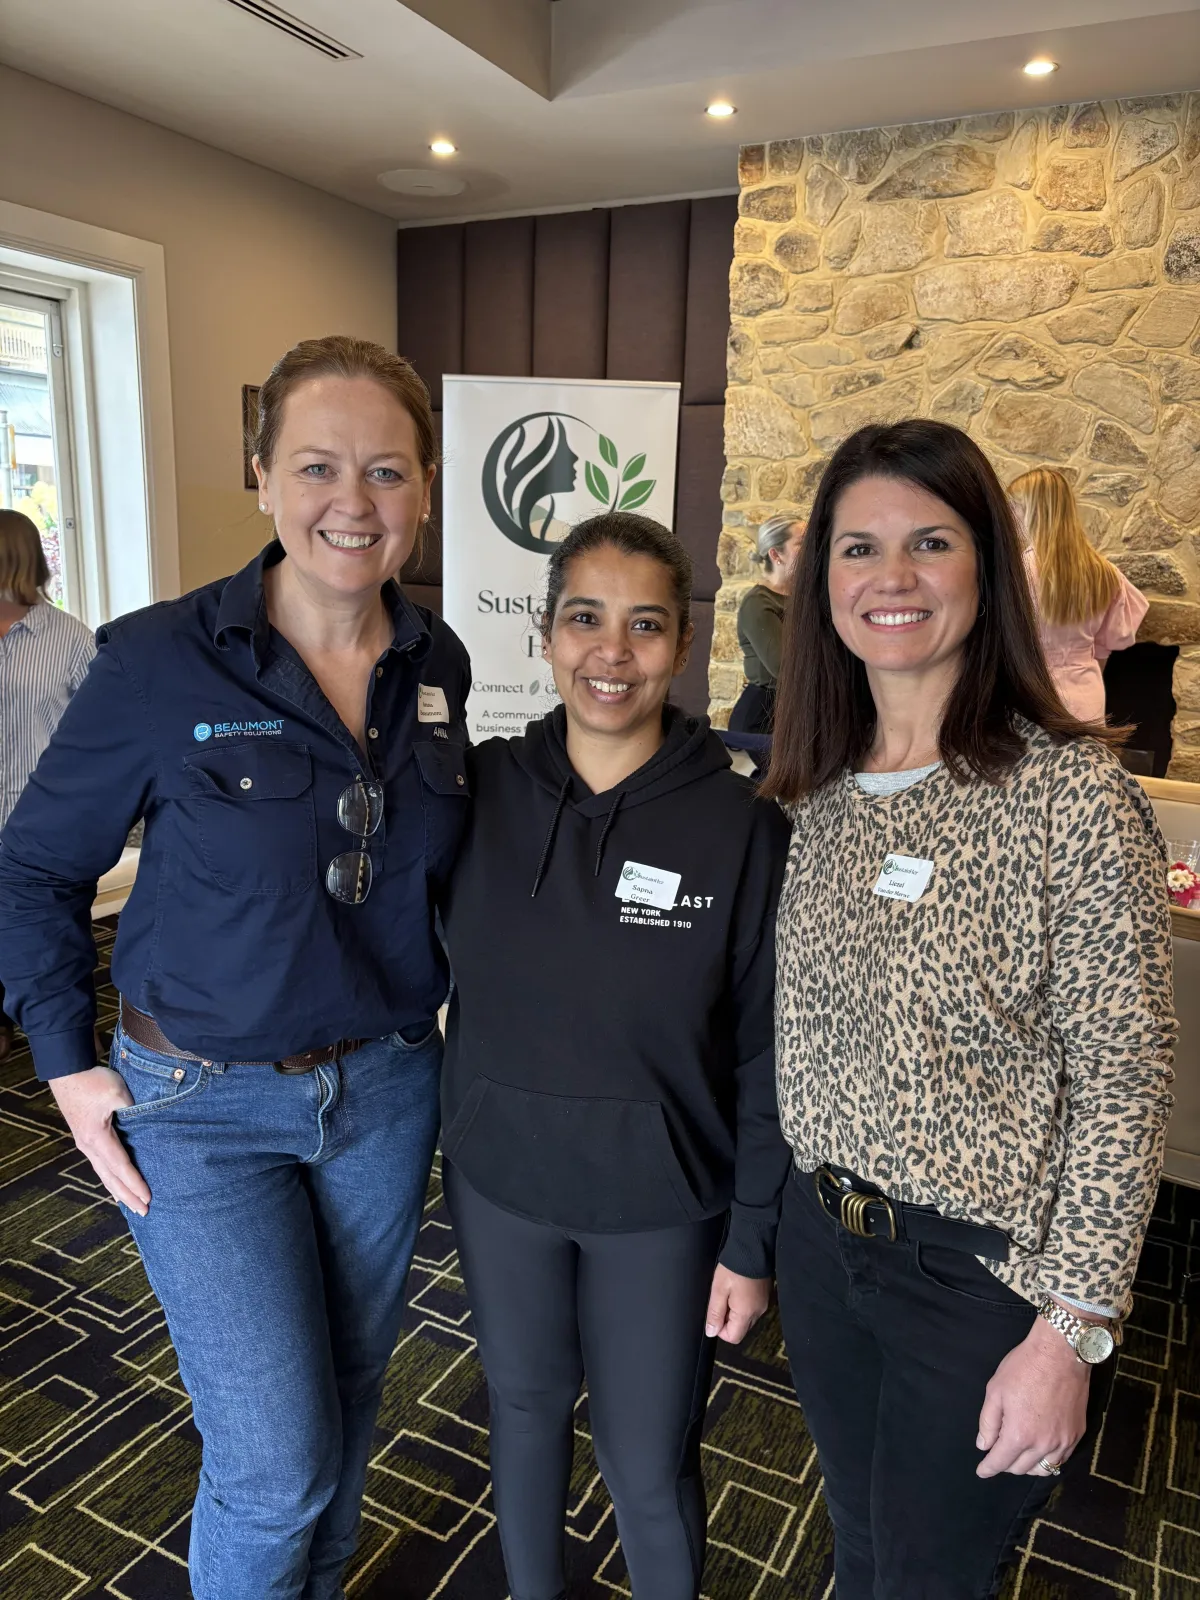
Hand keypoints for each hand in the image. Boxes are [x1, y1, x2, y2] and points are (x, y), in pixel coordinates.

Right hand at [50, 1066, 150, 1215]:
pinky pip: (100, 1164)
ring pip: (103, 1174)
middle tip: (144, 1213)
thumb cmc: (92, 1081)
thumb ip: (135, 1110)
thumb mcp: (118, 1093)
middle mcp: (89, 1146)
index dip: (136, 1184)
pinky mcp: (86, 1137)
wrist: (68, 1071)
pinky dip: (110, 1178)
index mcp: (98, 1138)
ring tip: (130, 1205)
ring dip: (118, 1190)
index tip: (149, 1198)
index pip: (121, 1167)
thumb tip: (147, 1123)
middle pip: (111, 1178)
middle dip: (128, 1196)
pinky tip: (114, 1182)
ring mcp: (85, 1143)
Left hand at [705, 1265, 769, 1343]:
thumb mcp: (718, 1289)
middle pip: (740, 1329)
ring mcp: (764, 1305)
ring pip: (746, 1320)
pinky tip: (739, 1289)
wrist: (753, 1249)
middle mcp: (758, 1312)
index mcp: (745, 1313)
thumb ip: (714, 1313)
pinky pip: (753, 1309)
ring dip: (736, 1312)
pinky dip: (744, 1305)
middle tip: (722, 1300)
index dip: (720, 1329)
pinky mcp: (766, 1297)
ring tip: (730, 1292)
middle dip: (728, 1321)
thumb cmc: (735, 1267)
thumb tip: (711, 1332)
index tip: (715, 1314)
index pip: (733, 1337)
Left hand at [976, 1315, 1090, 1477]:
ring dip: (1027, 1466)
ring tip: (1018, 1454)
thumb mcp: (995, 1390)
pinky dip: (1047, 1459)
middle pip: (1021, 1469)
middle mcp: (1043, 1444)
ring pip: (1043, 1469)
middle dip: (1006, 1464)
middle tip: (998, 1453)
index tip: (982, 1471)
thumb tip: (984, 1445)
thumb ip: (988, 1422)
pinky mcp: (1077, 1434)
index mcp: (1019, 1434)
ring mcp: (1063, 1441)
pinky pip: (1061, 1459)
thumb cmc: (1023, 1367)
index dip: (988, 1468)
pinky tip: (1040, 1449)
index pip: (1000, 1462)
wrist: (1061, 1353)